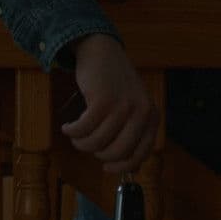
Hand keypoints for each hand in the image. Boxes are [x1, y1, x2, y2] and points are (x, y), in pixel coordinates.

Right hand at [60, 33, 159, 173]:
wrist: (102, 50)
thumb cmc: (115, 83)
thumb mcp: (132, 107)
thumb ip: (133, 133)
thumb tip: (131, 169)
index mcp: (151, 116)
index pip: (140, 155)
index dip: (121, 166)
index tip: (106, 167)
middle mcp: (141, 112)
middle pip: (116, 153)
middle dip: (98, 154)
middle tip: (88, 144)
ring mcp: (122, 106)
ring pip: (96, 143)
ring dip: (80, 142)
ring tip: (76, 134)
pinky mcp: (102, 101)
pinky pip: (82, 130)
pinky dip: (72, 131)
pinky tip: (68, 126)